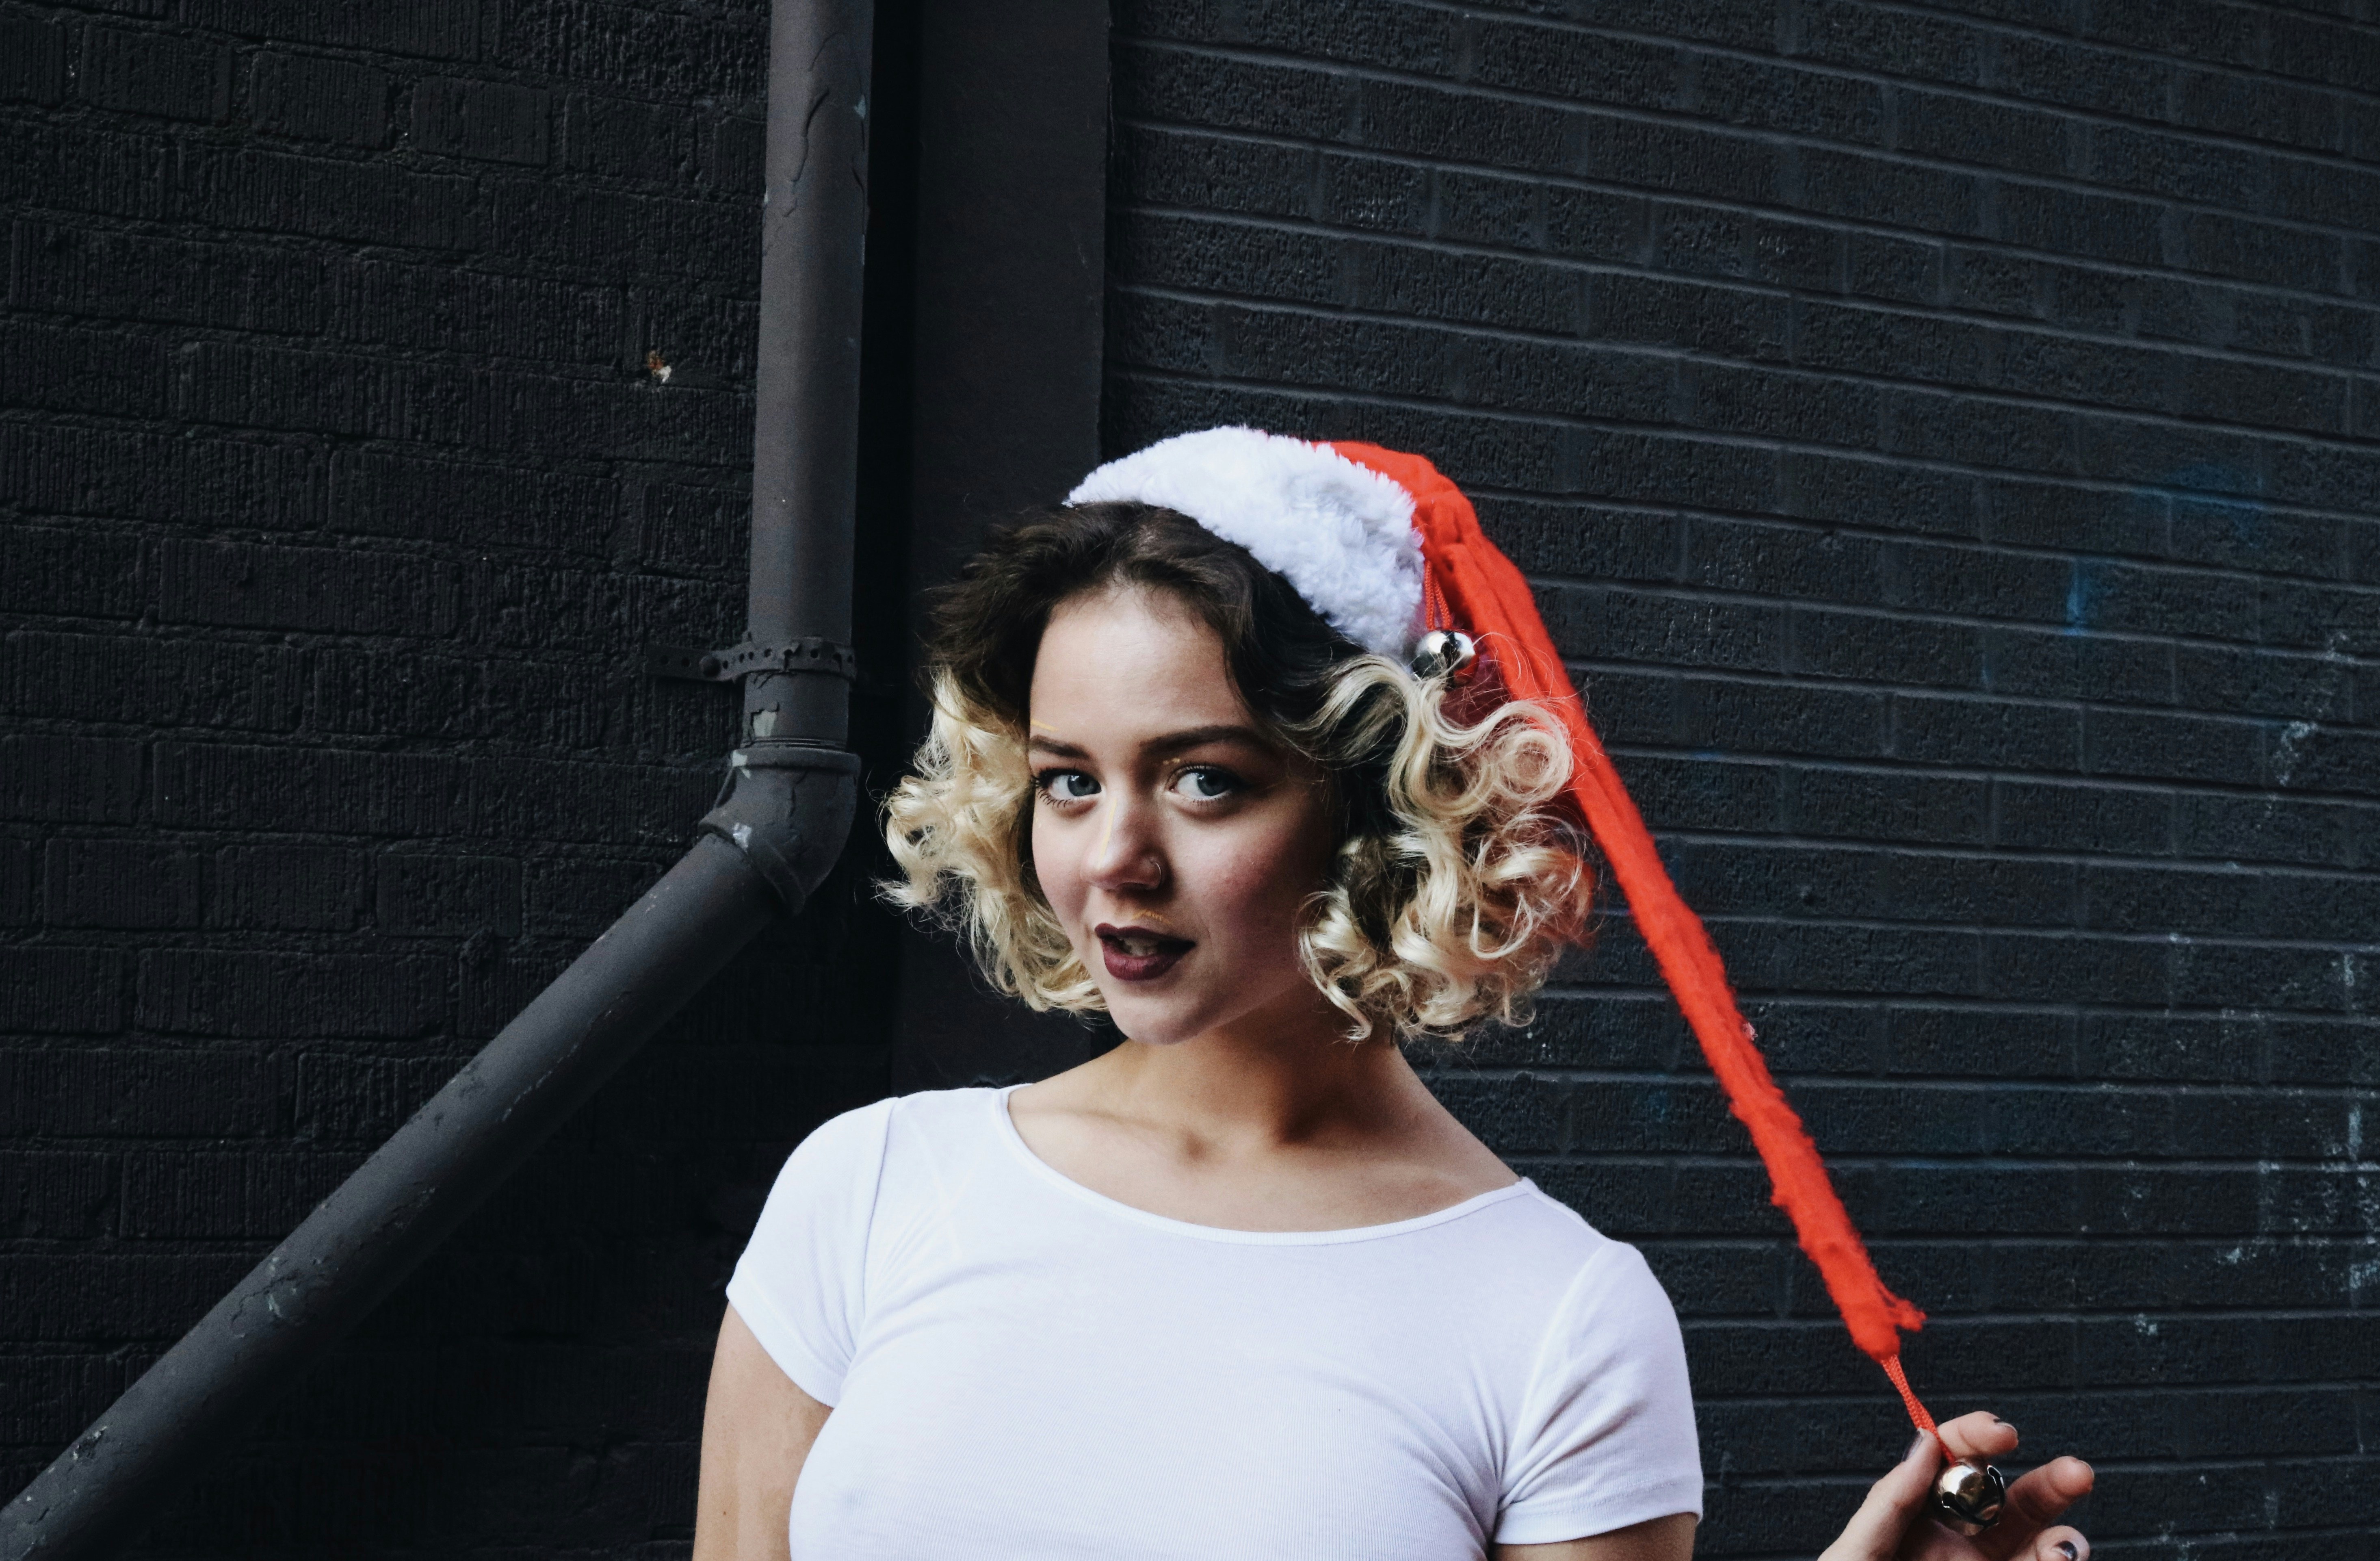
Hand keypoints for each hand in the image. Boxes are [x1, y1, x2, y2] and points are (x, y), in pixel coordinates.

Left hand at [1820, 1411, 2093, 1560]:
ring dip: (2064, 1543)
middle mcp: (1959, 1547)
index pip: (1955, 1463)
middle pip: (2013, 1502)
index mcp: (1918, 1520)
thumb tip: (1923, 1441)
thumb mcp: (1855, 1556)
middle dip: (2050, 1483)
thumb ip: (1891, 1501)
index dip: (1977, 1438)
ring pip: (2042, 1549)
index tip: (2002, 1433)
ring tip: (2062, 1552)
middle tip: (2076, 1473)